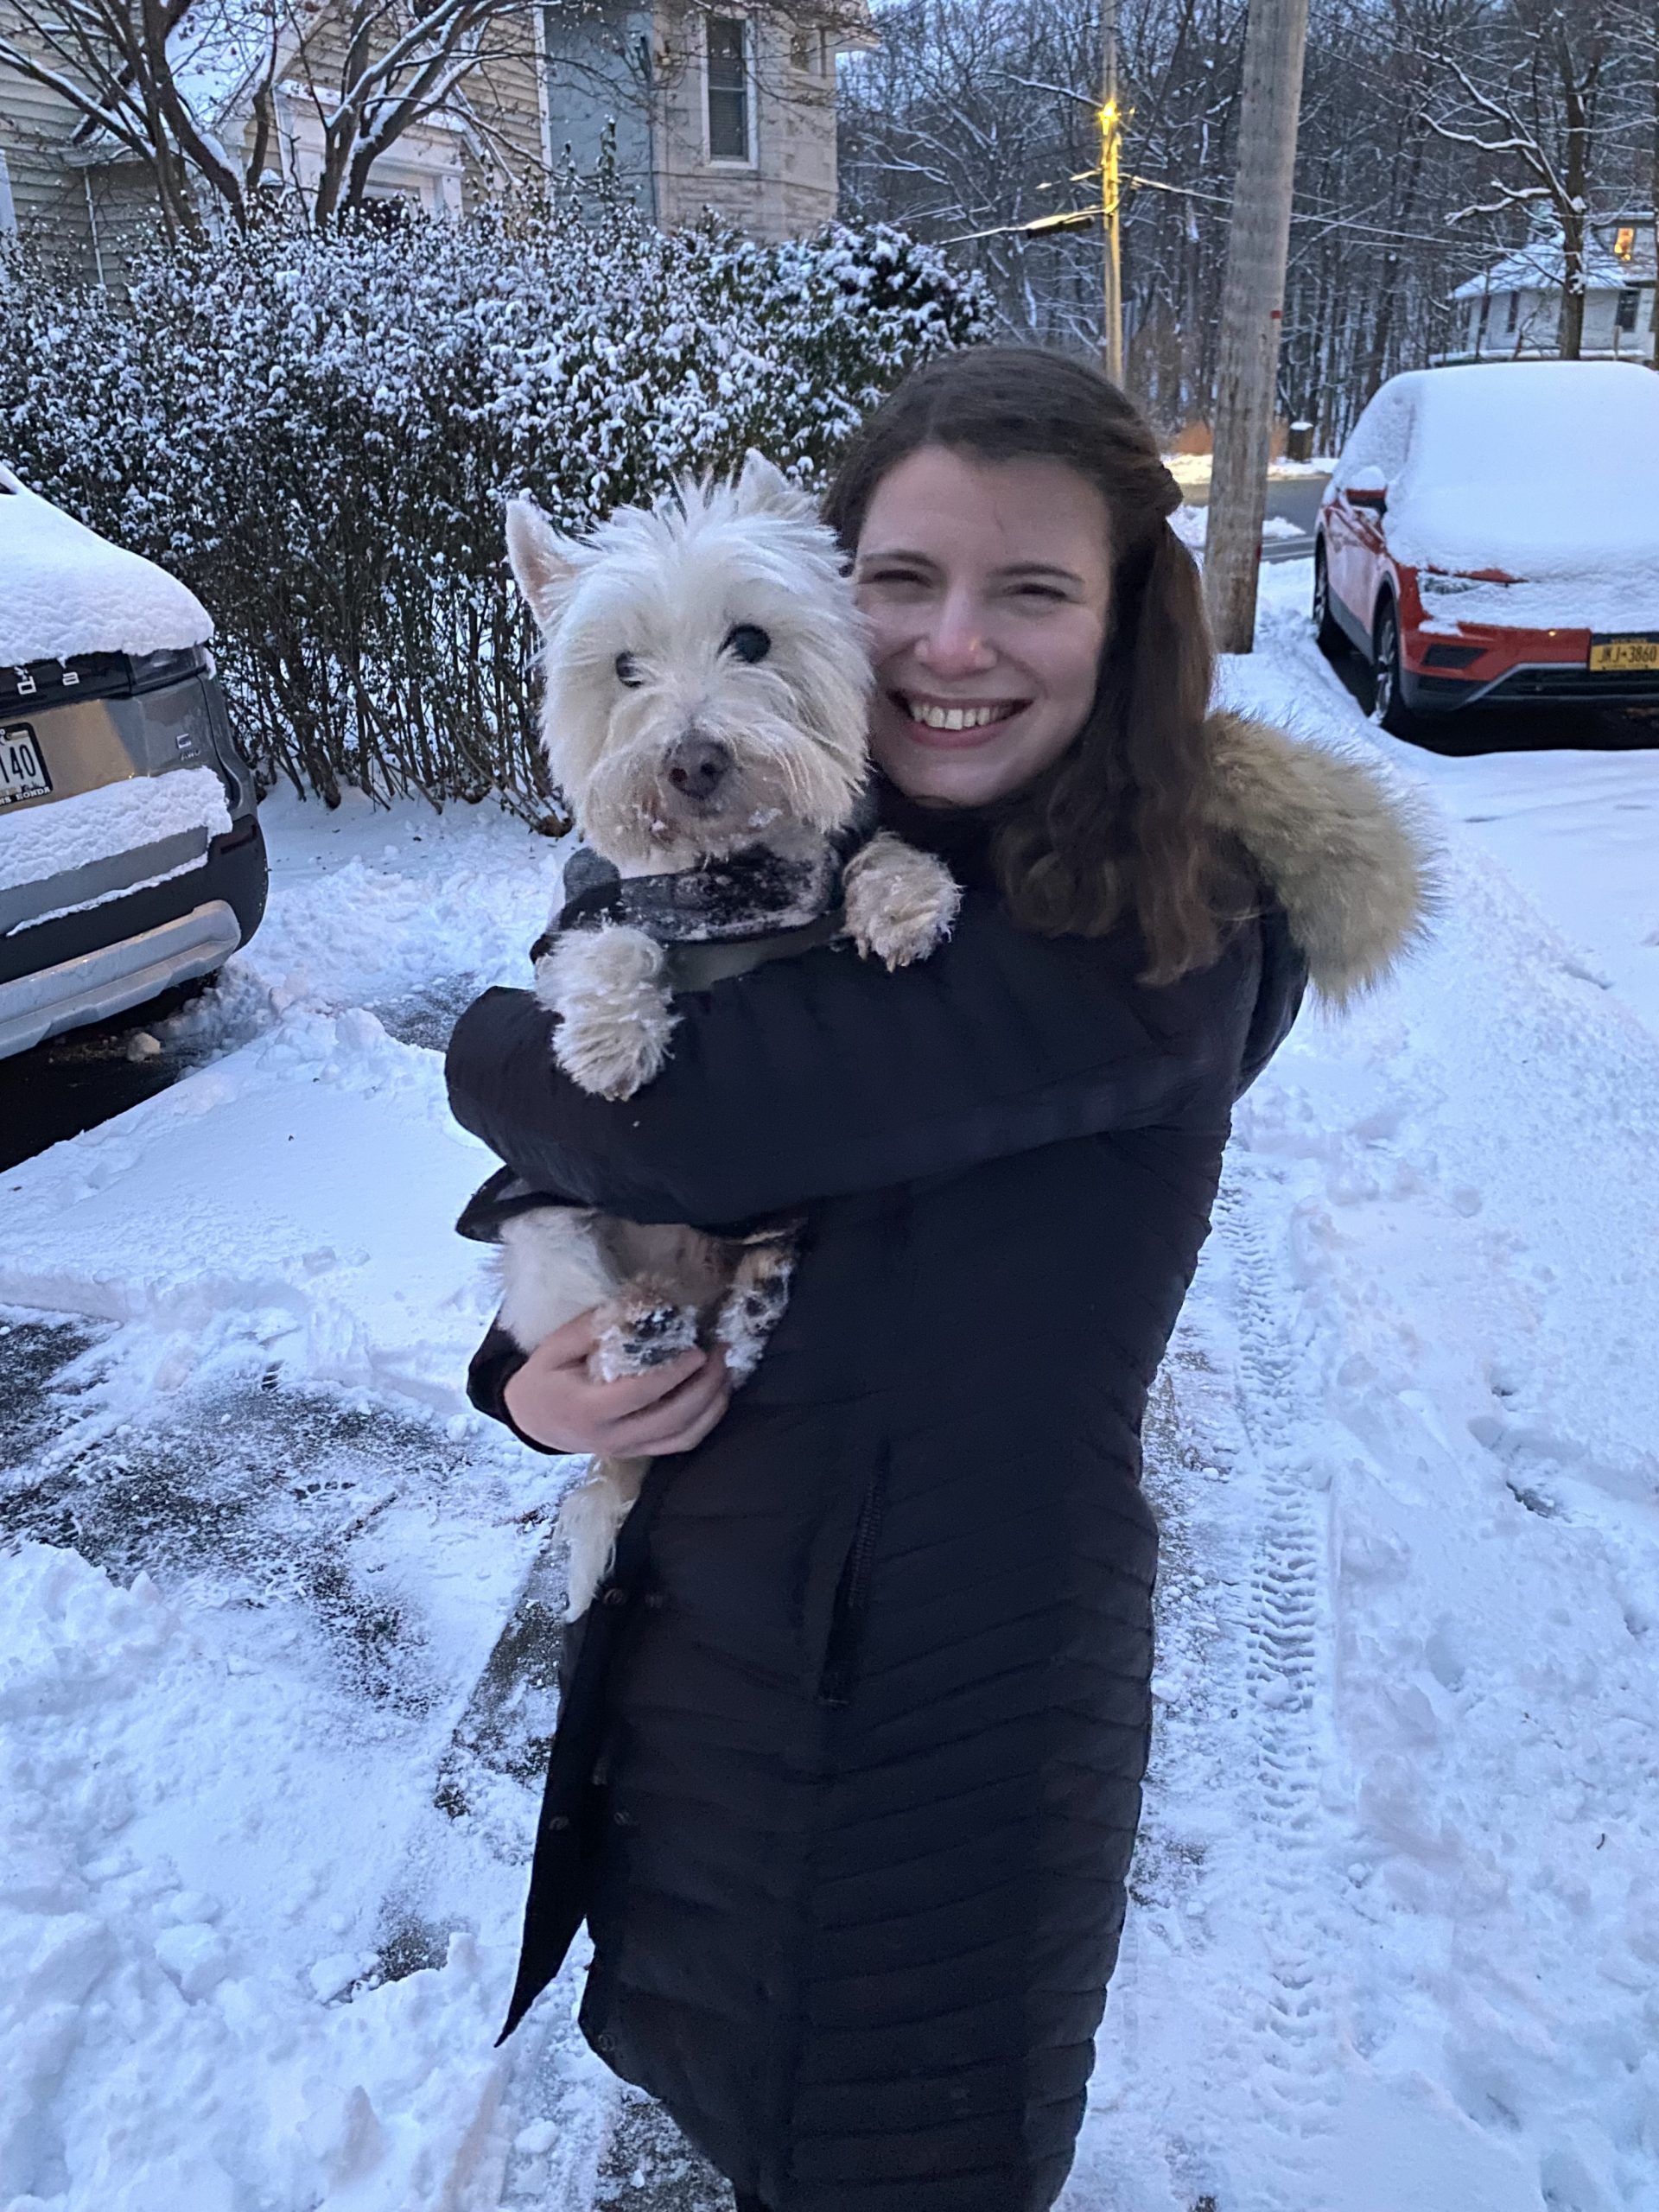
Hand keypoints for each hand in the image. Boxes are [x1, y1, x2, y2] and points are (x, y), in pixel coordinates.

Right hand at [502, 1307, 730, 1456]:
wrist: (532, 1421)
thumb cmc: (544, 1379)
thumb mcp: (555, 1347)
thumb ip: (591, 1328)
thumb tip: (636, 1306)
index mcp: (588, 1410)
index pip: (639, 1394)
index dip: (673, 1373)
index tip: (696, 1349)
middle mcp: (612, 1437)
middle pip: (672, 1419)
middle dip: (704, 1387)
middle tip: (719, 1354)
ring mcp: (628, 1450)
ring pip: (683, 1437)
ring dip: (712, 1405)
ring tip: (725, 1370)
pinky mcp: (639, 1453)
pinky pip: (680, 1443)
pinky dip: (706, 1422)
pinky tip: (716, 1396)